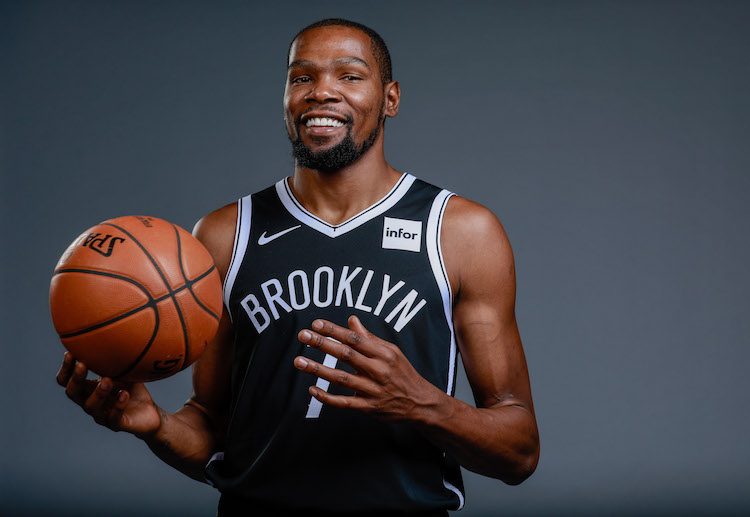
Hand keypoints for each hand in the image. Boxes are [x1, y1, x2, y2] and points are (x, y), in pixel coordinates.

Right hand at [56, 352, 161, 437]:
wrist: (150, 412)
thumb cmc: (132, 389)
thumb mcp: (124, 371)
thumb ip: (115, 359)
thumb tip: (111, 334)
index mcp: (88, 389)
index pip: (67, 381)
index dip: (65, 369)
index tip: (70, 353)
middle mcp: (90, 402)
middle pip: (73, 393)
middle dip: (75, 378)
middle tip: (82, 364)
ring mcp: (102, 415)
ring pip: (91, 407)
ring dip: (98, 392)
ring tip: (107, 380)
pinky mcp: (116, 424)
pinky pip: (114, 417)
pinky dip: (118, 405)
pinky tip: (124, 394)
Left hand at [294, 316, 443, 421]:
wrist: (420, 402)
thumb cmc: (402, 373)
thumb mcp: (391, 351)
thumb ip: (369, 338)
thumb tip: (352, 320)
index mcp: (383, 353)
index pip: (355, 338)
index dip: (334, 330)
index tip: (316, 324)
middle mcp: (378, 370)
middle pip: (346, 354)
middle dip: (322, 344)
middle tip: (303, 336)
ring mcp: (373, 390)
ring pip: (341, 378)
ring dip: (318, 369)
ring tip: (299, 362)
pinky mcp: (369, 407)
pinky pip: (345, 402)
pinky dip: (328, 397)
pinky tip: (312, 390)